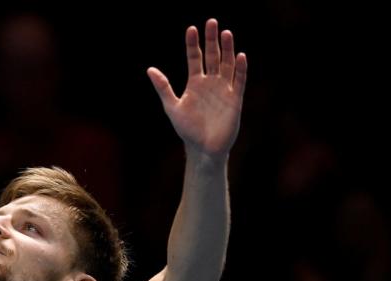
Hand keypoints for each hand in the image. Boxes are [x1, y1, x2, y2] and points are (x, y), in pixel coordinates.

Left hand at [147, 18, 247, 159]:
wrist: (203, 148)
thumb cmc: (187, 129)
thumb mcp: (172, 106)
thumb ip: (163, 87)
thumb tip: (150, 69)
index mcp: (195, 83)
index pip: (194, 58)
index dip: (193, 44)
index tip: (191, 28)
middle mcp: (210, 83)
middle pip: (212, 56)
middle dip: (212, 40)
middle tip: (212, 22)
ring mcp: (223, 89)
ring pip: (227, 65)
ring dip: (227, 49)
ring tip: (226, 33)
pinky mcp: (235, 99)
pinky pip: (239, 81)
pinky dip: (240, 69)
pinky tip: (240, 56)